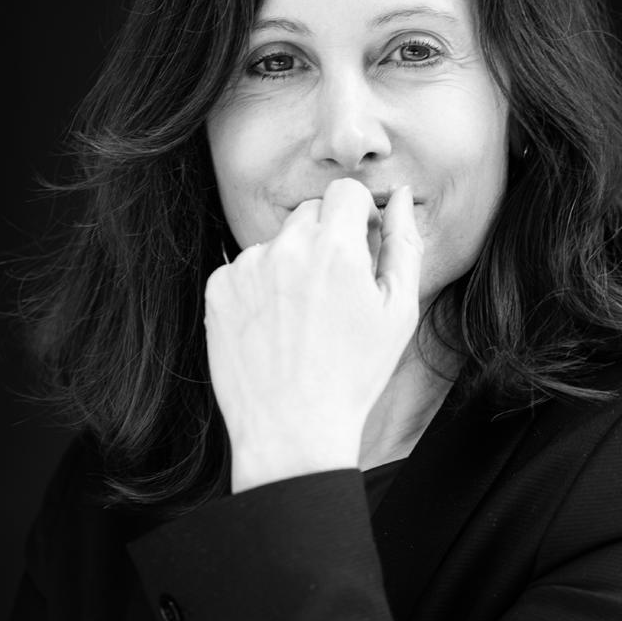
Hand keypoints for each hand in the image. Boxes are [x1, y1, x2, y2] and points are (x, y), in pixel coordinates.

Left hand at [204, 178, 423, 491]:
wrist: (292, 429)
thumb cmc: (354, 373)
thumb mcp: (398, 310)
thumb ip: (403, 243)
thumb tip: (397, 196)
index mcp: (335, 248)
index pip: (344, 191)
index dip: (357, 215)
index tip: (360, 246)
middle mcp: (286, 248)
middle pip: (310, 212)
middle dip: (326, 237)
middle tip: (334, 288)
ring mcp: (246, 268)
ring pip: (277, 242)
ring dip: (292, 263)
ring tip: (302, 318)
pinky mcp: (219, 289)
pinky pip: (245, 268)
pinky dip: (261, 287)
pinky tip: (275, 327)